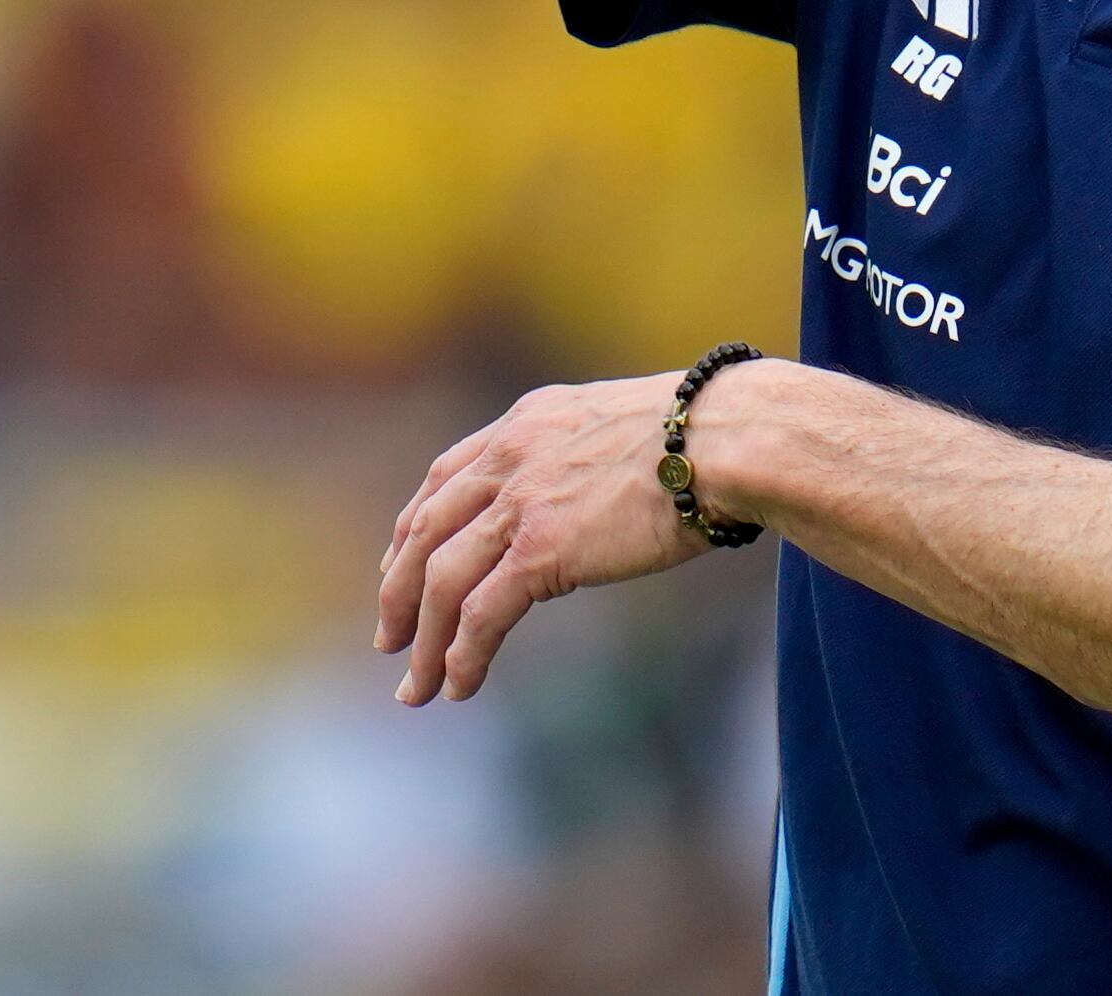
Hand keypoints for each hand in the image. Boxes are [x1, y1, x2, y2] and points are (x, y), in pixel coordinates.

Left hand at [372, 372, 737, 705]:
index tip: (400, 565)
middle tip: (390, 638)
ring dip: (423, 640)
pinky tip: (459, 685)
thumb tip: (601, 492)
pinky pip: (481, 613)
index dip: (415, 527)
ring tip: (416, 686)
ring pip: (441, 580)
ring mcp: (520, 503)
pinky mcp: (541, 549)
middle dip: (399, 590)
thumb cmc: (704, 435)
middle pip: (425, 531)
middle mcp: (508, 457)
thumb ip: (588, 456)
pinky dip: (462, 654)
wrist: (722, 439)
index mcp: (525, 424)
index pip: (445, 478)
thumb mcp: (622, 427)